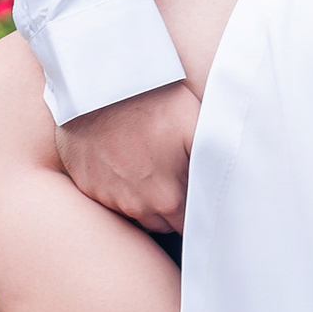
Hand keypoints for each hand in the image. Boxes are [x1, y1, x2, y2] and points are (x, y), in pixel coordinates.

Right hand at [55, 80, 200, 233]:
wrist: (101, 85)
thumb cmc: (153, 101)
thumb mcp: (195, 125)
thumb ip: (213, 161)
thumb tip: (226, 185)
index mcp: (167, 199)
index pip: (188, 226)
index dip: (195, 209)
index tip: (195, 190)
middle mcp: (134, 206)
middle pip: (161, 222)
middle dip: (171, 205)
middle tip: (174, 173)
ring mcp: (106, 196)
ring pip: (134, 211)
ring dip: (143, 196)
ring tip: (148, 163)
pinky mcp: (86, 183)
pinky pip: (107, 196)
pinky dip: (117, 185)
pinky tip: (123, 159)